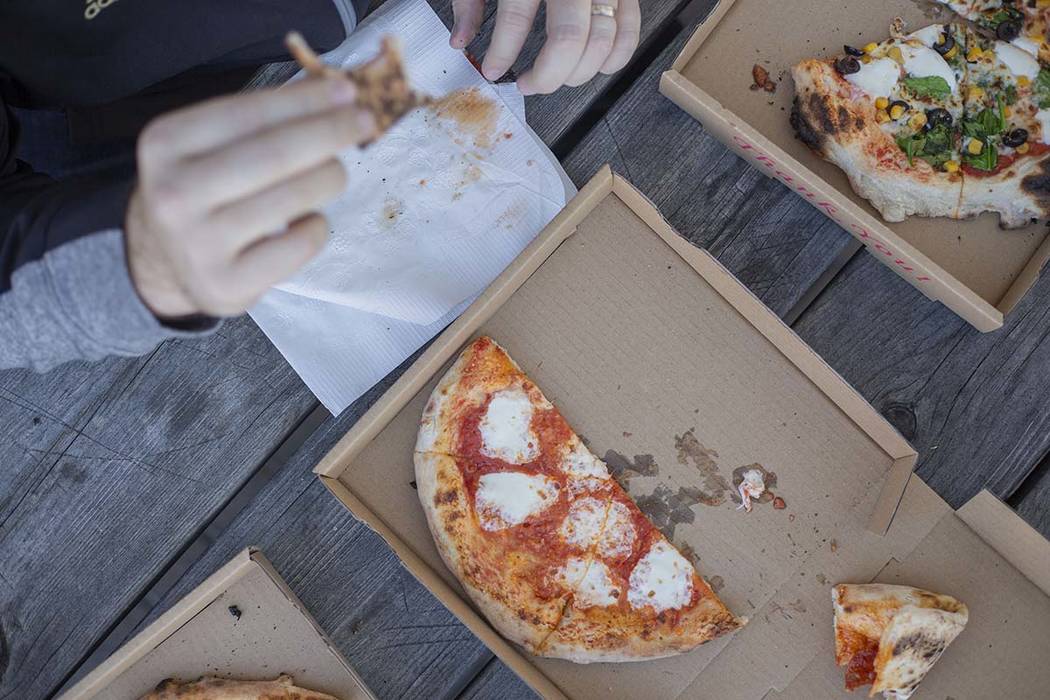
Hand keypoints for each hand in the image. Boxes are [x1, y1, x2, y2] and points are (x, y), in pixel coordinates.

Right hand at [126, 76, 375, 318]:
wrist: (165, 263)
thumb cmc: (203, 192)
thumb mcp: (209, 146)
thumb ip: (261, 120)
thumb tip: (331, 94)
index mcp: (166, 144)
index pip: (249, 113)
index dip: (304, 101)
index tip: (347, 91)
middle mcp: (174, 193)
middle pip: (275, 153)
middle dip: (331, 132)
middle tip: (366, 121)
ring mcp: (199, 243)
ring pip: (293, 198)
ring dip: (329, 177)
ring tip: (334, 173)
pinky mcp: (226, 283)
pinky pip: (299, 245)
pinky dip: (317, 226)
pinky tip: (309, 220)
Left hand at [450, 0, 640, 94]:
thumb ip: (470, 0)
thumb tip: (462, 39)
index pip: (518, 17)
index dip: (503, 53)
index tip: (494, 70)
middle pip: (569, 38)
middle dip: (548, 76)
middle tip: (530, 85)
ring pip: (601, 40)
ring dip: (578, 73)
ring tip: (556, 77)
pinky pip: (629, 28)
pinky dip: (616, 56)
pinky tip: (594, 67)